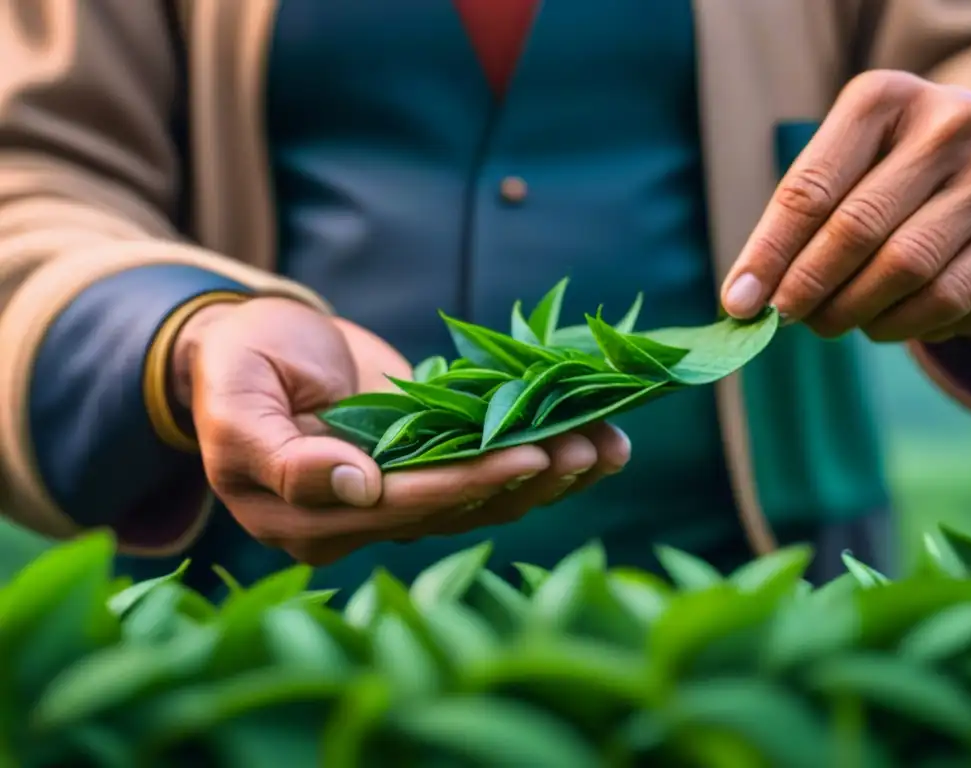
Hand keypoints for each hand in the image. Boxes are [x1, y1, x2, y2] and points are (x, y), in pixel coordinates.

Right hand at [175, 298, 630, 565]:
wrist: (264, 344)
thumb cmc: (239, 362)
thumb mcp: (237, 398)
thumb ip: (277, 452)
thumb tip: (348, 486)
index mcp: (305, 515)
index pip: (397, 505)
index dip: (463, 483)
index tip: (528, 455)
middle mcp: (359, 520)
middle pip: (455, 510)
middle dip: (527, 479)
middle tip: (591, 447)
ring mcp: (399, 495)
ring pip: (483, 500)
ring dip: (551, 475)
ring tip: (609, 445)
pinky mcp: (429, 468)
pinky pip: (488, 472)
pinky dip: (543, 458)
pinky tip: (597, 443)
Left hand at [722, 70, 970, 342]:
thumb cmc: (889, 181)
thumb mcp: (842, 175)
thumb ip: (794, 226)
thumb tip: (745, 300)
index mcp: (889, 100)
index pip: (811, 188)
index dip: (769, 253)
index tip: (739, 303)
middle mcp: (954, 127)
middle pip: (857, 229)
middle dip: (807, 287)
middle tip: (781, 320)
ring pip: (904, 272)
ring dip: (853, 313)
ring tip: (830, 321)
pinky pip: (947, 305)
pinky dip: (904, 326)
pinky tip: (886, 319)